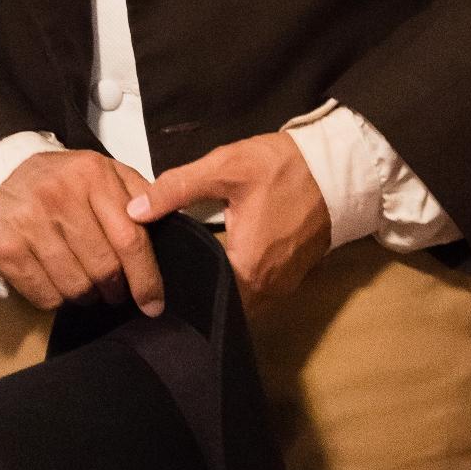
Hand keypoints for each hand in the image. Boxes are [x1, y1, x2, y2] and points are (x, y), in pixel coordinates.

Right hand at [0, 149, 164, 314]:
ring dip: (87, 295)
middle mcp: (59, 195)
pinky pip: (45, 296)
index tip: (153, 303)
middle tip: (113, 289)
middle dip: (115, 289)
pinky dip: (57, 299)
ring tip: (84, 282)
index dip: (146, 278)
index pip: (130, 239)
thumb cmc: (66, 180)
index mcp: (92, 175)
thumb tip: (167, 223)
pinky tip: (57, 281)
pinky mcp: (6, 247)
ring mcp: (29, 222)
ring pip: (76, 287)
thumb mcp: (107, 172)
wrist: (6, 173)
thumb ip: (141, 193)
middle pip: (104, 268)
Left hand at [128, 132, 330, 309]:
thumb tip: (133, 211)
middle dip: (195, 287)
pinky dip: (240, 280)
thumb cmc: (281, 168)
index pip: (200, 293)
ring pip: (241, 299)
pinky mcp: (294, 277)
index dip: (175, 283)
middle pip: (220, 302)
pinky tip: (221, 258)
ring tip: (188, 264)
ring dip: (219, 286)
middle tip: (165, 267)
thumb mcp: (224, 169)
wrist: (337, 167)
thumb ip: (176, 190)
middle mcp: (267, 289)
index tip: (152, 272)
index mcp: (247, 269)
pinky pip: (258, 290)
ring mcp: (284, 286)